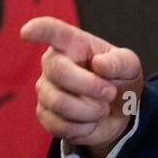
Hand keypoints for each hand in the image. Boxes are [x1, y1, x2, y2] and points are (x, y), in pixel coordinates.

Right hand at [23, 16, 144, 157]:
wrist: (117, 113)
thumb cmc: (120, 80)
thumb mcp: (130, 66)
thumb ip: (121, 62)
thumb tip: (99, 64)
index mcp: (73, 43)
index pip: (53, 32)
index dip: (39, 30)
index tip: (27, 31)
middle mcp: (53, 63)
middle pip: (58, 71)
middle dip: (90, 86)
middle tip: (110, 93)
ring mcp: (45, 89)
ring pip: (59, 102)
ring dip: (90, 110)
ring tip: (102, 108)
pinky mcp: (44, 114)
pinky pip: (60, 125)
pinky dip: (84, 127)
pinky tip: (90, 121)